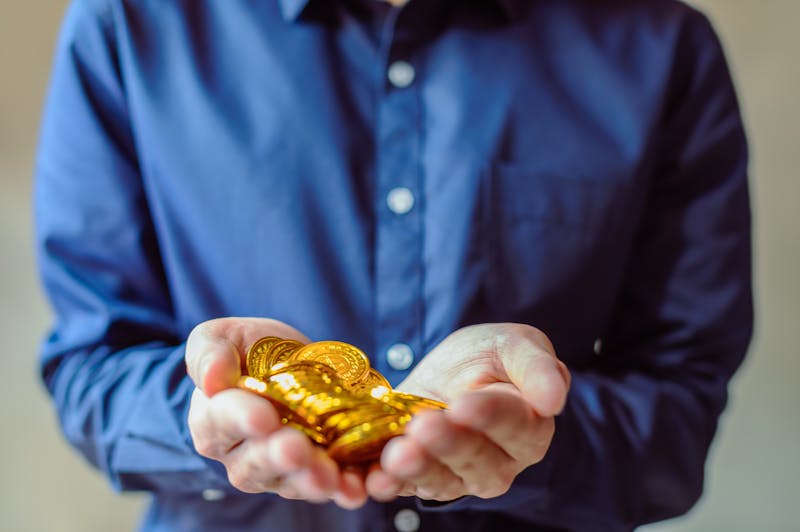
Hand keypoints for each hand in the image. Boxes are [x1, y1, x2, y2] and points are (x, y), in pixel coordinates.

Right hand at [185, 317, 366, 507]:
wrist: (285, 364)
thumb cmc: (247, 351)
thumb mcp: (222, 336)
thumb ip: (209, 351)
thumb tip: (212, 378)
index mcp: (212, 420)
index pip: (222, 422)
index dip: (242, 420)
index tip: (262, 418)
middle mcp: (241, 455)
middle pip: (257, 462)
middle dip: (279, 457)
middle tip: (296, 449)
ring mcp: (279, 470)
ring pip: (291, 481)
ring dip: (311, 478)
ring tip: (327, 475)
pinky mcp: (313, 473)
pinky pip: (327, 485)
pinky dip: (343, 488)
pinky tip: (355, 486)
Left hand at [365, 323, 569, 501]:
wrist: (448, 373)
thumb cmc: (491, 357)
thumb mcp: (515, 345)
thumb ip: (537, 366)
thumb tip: (554, 398)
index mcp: (528, 428)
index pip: (514, 426)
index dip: (489, 418)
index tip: (464, 404)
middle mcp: (497, 462)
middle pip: (476, 460)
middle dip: (448, 444)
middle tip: (425, 425)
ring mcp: (457, 475)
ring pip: (441, 479)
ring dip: (418, 469)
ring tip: (398, 454)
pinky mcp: (419, 477)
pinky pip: (406, 487)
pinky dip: (389, 484)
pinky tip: (374, 479)